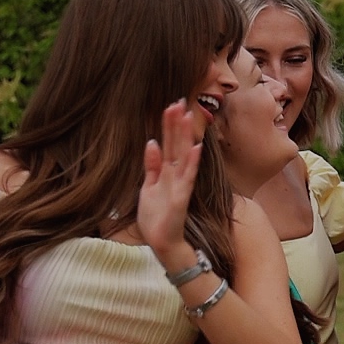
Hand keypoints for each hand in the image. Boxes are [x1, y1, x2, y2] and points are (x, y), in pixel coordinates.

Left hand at [139, 99, 205, 263]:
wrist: (163, 243)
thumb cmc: (156, 218)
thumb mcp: (148, 187)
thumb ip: (151, 166)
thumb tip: (150, 142)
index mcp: (166, 172)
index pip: (168, 144)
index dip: (168, 125)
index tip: (170, 105)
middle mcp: (175, 175)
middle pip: (176, 145)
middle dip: (177, 123)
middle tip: (179, 100)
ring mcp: (179, 185)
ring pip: (182, 155)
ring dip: (185, 136)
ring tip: (188, 116)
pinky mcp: (181, 198)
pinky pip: (187, 178)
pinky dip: (191, 163)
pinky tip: (195, 148)